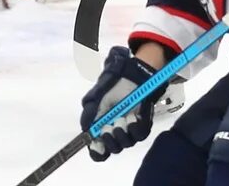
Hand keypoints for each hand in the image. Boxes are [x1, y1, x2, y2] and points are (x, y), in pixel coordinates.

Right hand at [79, 46, 165, 160]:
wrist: (131, 77)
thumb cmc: (112, 87)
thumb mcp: (96, 100)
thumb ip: (90, 116)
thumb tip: (86, 131)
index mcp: (102, 127)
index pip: (99, 149)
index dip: (97, 151)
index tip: (97, 146)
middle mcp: (116, 131)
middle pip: (113, 148)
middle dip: (110, 141)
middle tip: (107, 129)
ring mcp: (130, 130)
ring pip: (126, 143)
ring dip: (122, 133)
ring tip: (120, 119)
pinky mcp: (142, 125)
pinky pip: (139, 134)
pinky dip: (134, 128)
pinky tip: (131, 118)